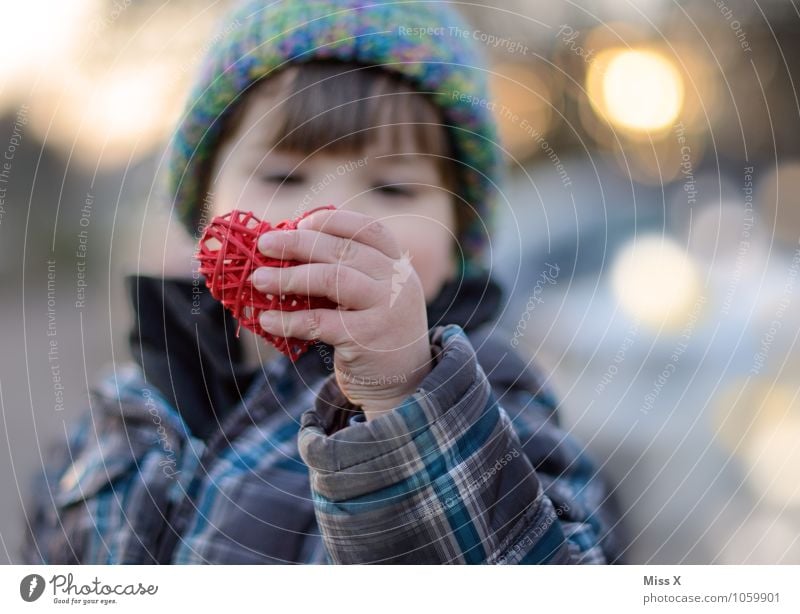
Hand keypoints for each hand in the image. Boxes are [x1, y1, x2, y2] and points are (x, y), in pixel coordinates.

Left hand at [250, 209, 432, 420]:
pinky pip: (320, 323)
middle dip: (298, 243)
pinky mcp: (367, 339)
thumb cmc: (377, 333)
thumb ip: (349, 273)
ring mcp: (385, 309)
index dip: (333, 222)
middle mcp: (396, 282)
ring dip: (289, 277)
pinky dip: (289, 320)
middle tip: (264, 244)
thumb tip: (288, 249)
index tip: (299, 223)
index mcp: (398, 265)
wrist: (405, 384)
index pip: (369, 229)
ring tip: (258, 280)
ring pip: (332, 279)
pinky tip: (267, 321)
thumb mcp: (376, 297)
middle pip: (343, 251)